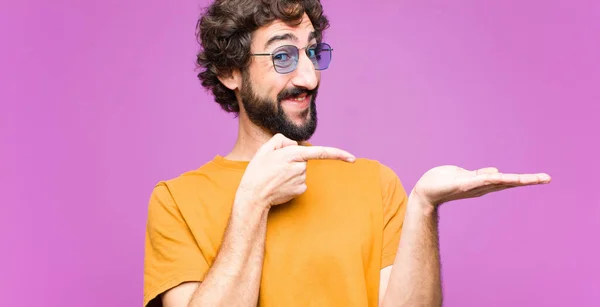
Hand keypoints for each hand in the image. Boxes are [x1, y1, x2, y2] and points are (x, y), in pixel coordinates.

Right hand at [237, 134, 355, 207]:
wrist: (253, 196)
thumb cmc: (257, 172)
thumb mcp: (264, 149)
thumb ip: (281, 140)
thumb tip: (294, 145)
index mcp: (293, 155)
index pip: (321, 152)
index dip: (338, 154)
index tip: (352, 158)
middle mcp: (300, 167)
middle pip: (303, 159)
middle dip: (292, 160)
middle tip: (274, 166)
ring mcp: (301, 180)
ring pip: (300, 170)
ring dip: (290, 171)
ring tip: (275, 176)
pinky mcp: (300, 190)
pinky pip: (299, 181)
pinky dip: (291, 182)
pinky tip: (280, 185)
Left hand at [412, 165, 551, 207]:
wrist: (425, 191)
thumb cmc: (443, 182)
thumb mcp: (465, 176)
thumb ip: (480, 174)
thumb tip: (497, 171)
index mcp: (484, 184)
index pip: (508, 181)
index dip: (525, 179)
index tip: (544, 178)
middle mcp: (482, 187)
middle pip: (508, 182)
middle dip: (528, 180)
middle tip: (547, 178)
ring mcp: (473, 186)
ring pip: (497, 182)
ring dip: (514, 179)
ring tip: (531, 178)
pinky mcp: (462, 184)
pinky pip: (478, 180)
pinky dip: (489, 178)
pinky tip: (500, 175)